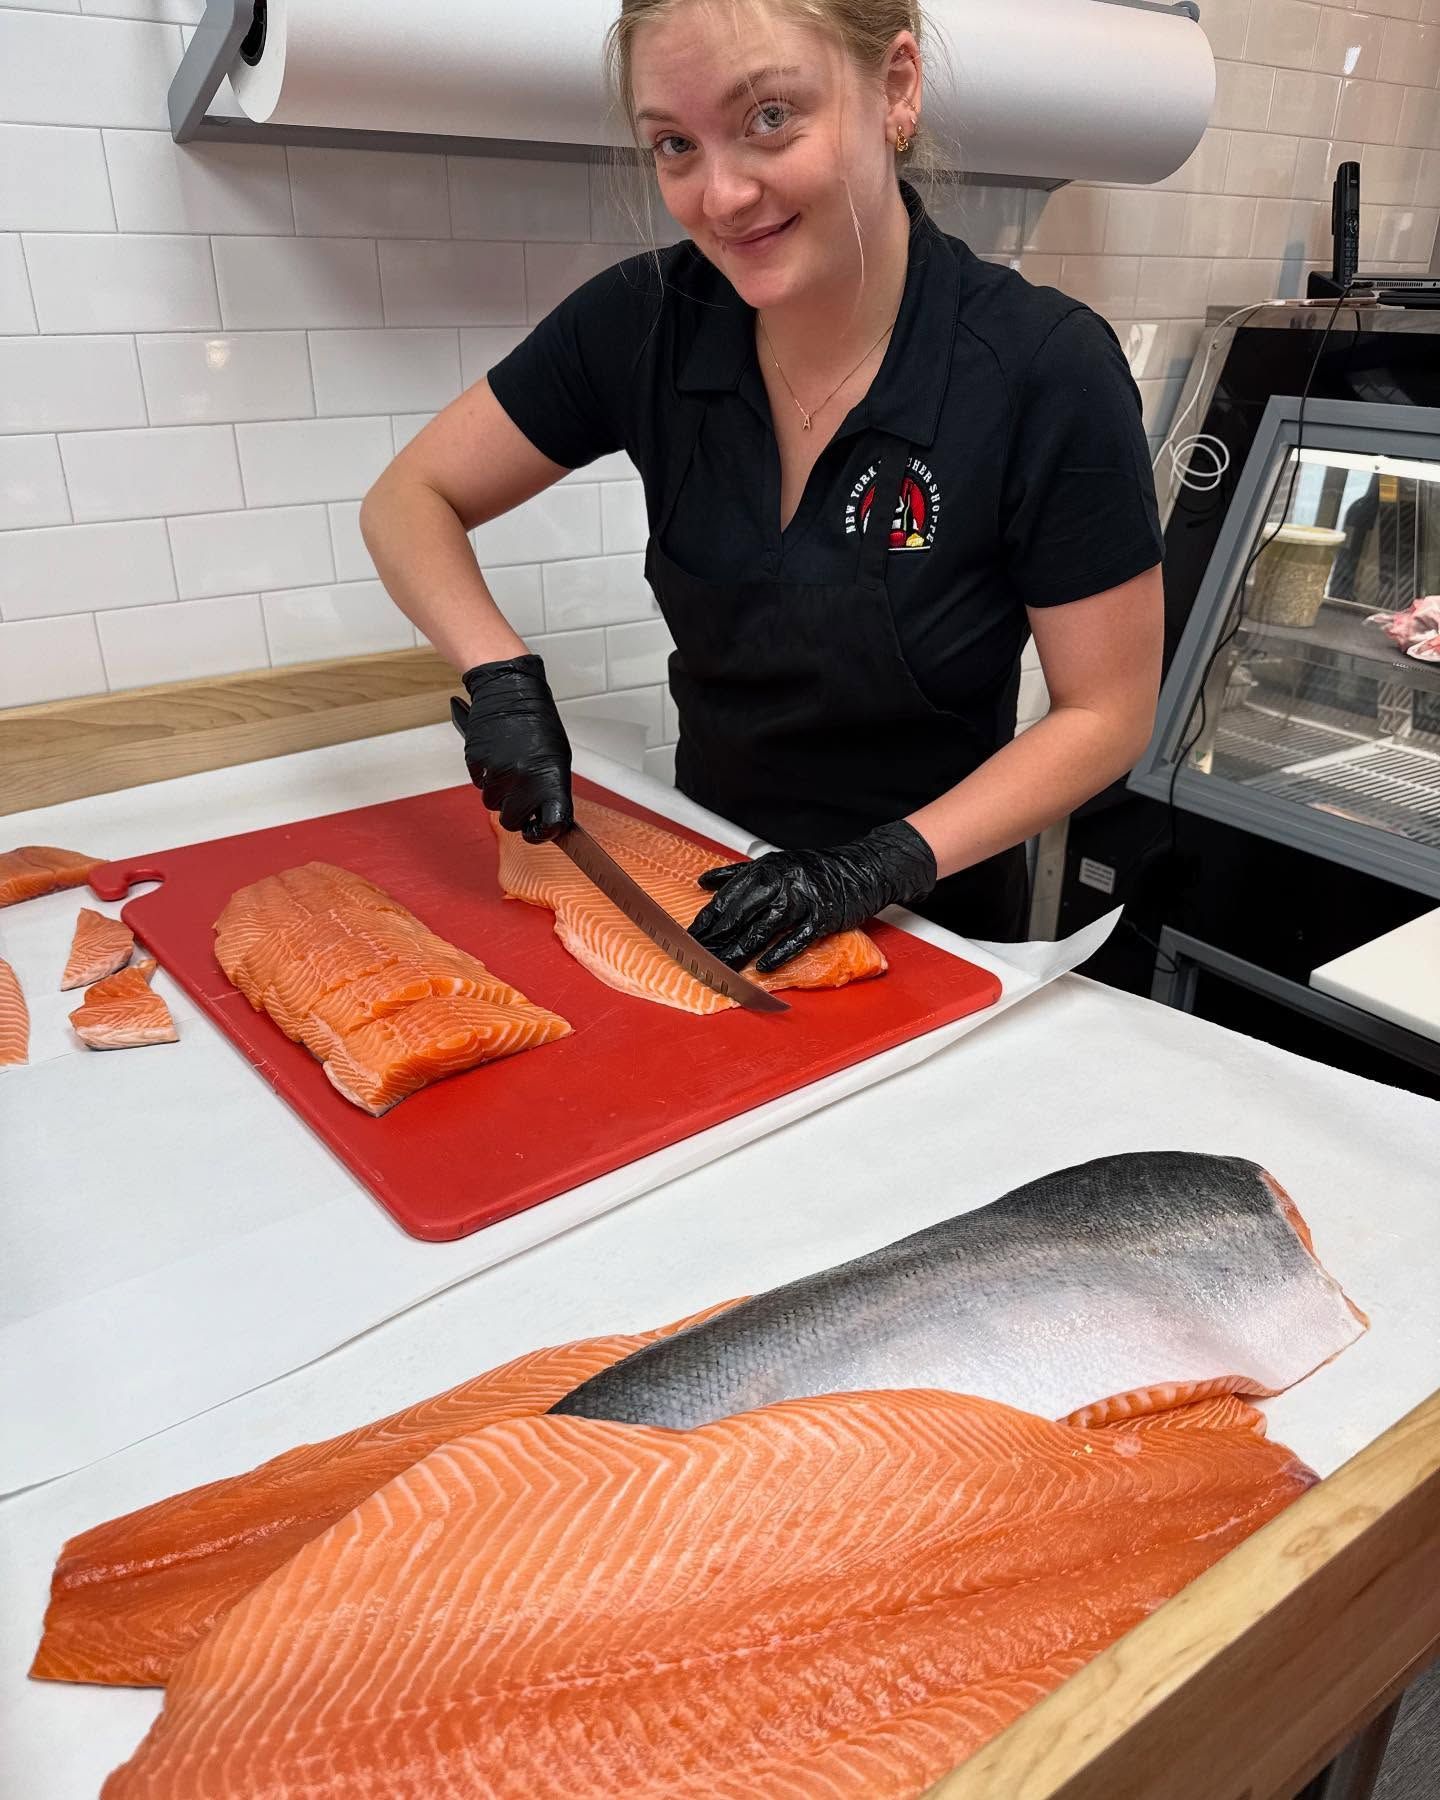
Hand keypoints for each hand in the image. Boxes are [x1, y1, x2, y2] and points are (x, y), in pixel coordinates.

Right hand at [460, 654, 572, 843]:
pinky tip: (495, 756)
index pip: (549, 824)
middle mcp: (524, 778)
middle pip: (512, 820)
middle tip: (520, 792)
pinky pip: (478, 783)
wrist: (509, 692)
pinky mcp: (476, 762)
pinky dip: (485, 776)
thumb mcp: (556, 757)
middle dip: (515, 811)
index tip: (539, 831)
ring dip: (499, 792)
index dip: (542, 833)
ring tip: (508, 766)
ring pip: (492, 803)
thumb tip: (549, 817)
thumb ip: (552, 789)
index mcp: (550, 778)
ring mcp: (497, 771)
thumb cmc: (536, 723)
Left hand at [689, 821, 936, 972]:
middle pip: (741, 913)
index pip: (728, 896)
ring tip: (722, 966)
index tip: (690, 936)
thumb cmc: (816, 870)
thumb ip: (738, 873)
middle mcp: (782, 881)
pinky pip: (796, 938)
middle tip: (698, 956)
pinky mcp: (822, 917)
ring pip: (764, 928)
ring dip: (740, 950)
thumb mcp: (775, 863)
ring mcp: (803, 900)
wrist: (861, 869)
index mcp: (767, 868)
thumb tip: (704, 882)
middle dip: (716, 937)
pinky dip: (779, 953)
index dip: (707, 918)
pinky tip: (763, 967)